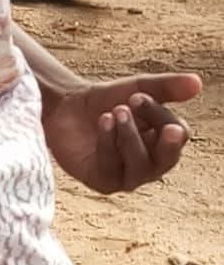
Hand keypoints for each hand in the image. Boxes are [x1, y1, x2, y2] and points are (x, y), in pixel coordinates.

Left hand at [42, 73, 201, 193]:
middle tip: (157, 120)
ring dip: (130, 136)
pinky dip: (109, 143)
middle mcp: (151, 163)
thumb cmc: (106, 100)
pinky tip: (103, 122)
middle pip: (167, 158)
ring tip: (117, 111)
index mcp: (163, 141)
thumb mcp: (137, 89)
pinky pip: (113, 169)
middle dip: (162, 140)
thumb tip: (198, 83)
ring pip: (140, 166)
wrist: (66, 108)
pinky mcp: (104, 182)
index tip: (138, 95)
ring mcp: (128, 176)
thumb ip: (166, 87)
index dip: (161, 115)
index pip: (178, 134)